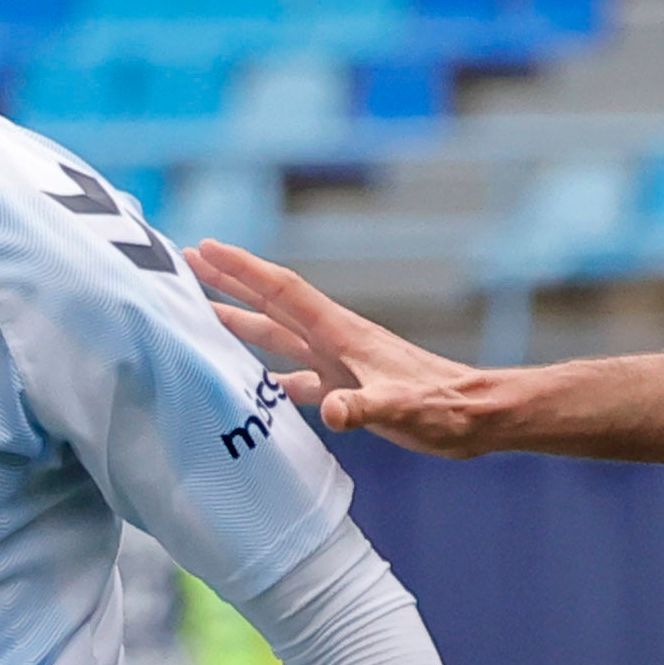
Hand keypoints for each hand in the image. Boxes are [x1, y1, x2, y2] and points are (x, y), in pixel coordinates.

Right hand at [187, 239, 515, 456]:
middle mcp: (334, 342)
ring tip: (203, 312)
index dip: (242, 269)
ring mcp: (339, 364)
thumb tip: (331, 411)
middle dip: (230, 283)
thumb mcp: (400, 406)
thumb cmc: (442, 407)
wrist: (474, 416)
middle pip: (270, 305)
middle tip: (188, 263)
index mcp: (340, 334)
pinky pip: (295, 378)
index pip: (282, 291)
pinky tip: (251, 383)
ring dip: (241, 324)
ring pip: (278, 338)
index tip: (205, 248)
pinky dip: (267, 376)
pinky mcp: (348, 388)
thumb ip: (364, 408)